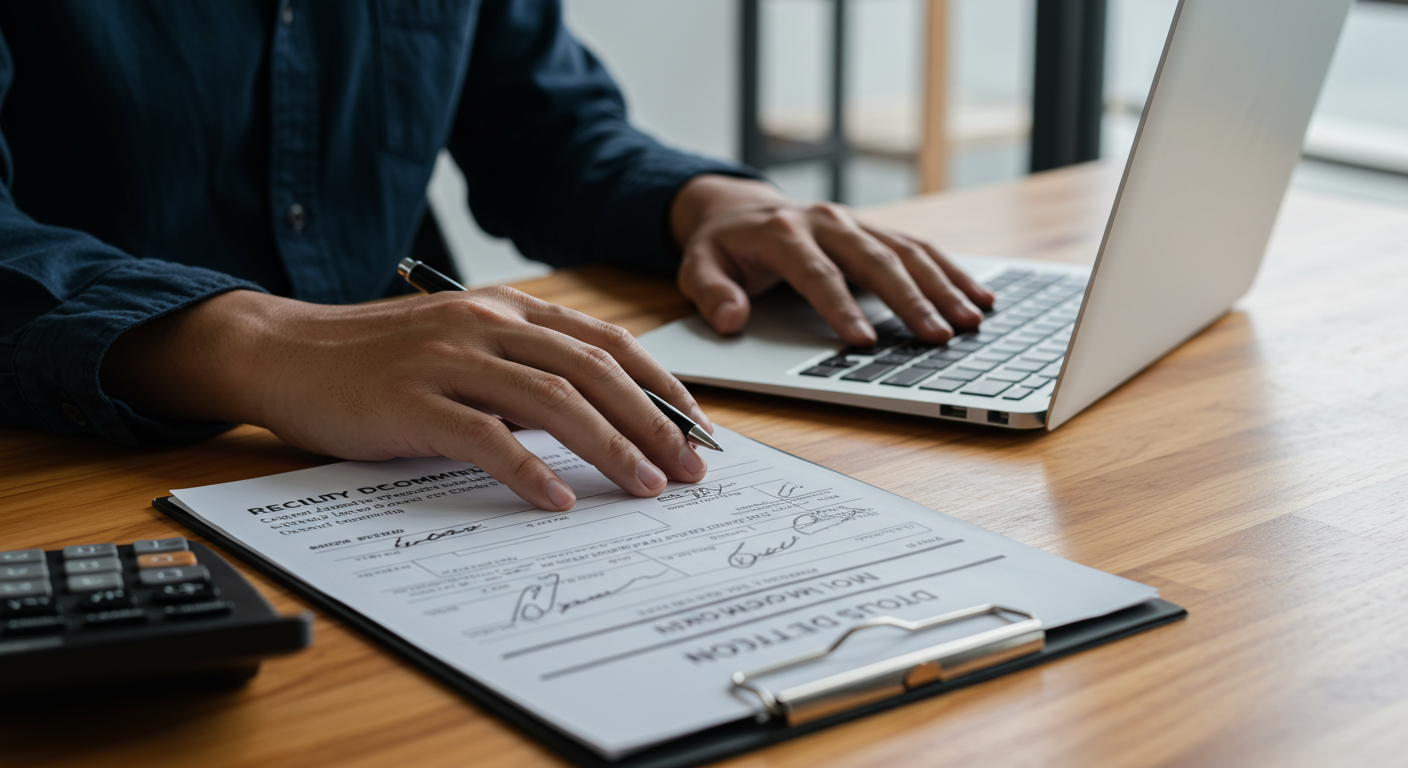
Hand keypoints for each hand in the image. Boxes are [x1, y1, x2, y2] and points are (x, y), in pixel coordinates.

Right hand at [101, 288, 712, 510]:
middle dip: (654, 423)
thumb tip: (594, 419)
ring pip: (554, 400)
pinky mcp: (412, 401)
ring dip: (611, 447)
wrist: (284, 351)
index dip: (661, 386)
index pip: (607, 343)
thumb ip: (523, 372)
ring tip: (646, 488)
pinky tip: (558, 501)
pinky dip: (529, 471)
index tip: (697, 428)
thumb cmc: (378, 357)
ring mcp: (449, 359)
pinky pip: (486, 438)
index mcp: (508, 310)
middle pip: (595, 371)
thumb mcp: (463, 347)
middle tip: (690, 468)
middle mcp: (487, 325)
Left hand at [670, 174, 994, 346]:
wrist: (739, 209)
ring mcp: (857, 223)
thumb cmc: (722, 247)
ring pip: (908, 252)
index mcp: (783, 232)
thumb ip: (710, 293)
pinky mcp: (877, 231)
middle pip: (875, 261)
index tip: (863, 342)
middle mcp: (828, 222)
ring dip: (943, 287)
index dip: (840, 307)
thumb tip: (730, 318)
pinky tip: (981, 297)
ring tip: (971, 321)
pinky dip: (953, 272)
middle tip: (938, 336)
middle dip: (910, 300)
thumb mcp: (697, 267)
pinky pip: (921, 249)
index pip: (816, 273)